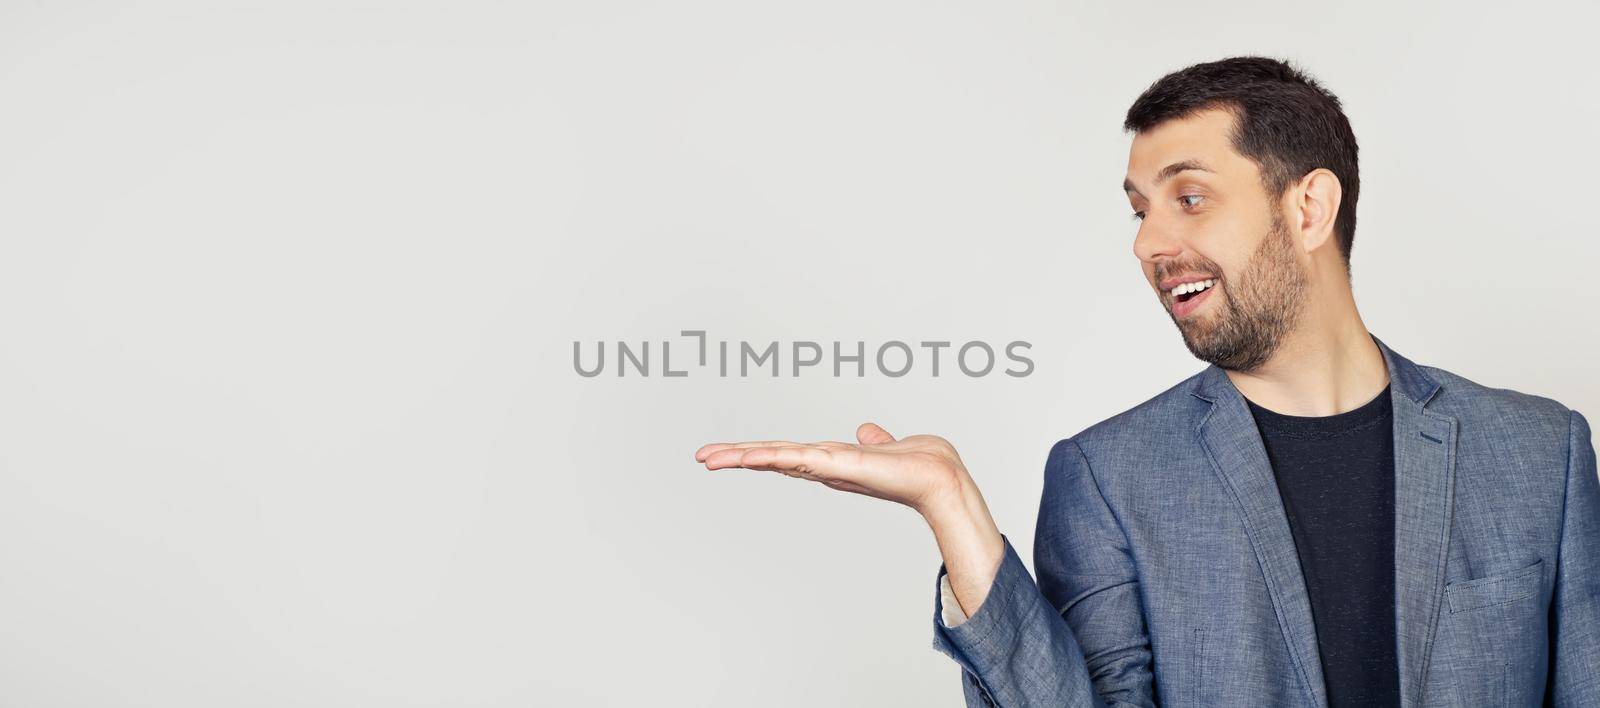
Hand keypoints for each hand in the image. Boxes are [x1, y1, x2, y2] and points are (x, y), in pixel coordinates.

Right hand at [693, 422, 968, 515]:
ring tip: (711, 458)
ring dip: (743, 457)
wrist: (938, 476)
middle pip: (772, 457)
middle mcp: (824, 465)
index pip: (784, 453)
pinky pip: (799, 458)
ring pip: (777, 457)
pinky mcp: (839, 465)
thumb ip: (873, 440)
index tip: (728, 453)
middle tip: (702, 457)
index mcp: (830, 459)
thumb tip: (866, 431)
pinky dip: (774, 457)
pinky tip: (751, 456)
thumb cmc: (917, 464)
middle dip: (737, 457)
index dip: (756, 452)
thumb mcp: (885, 445)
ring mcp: (829, 466)